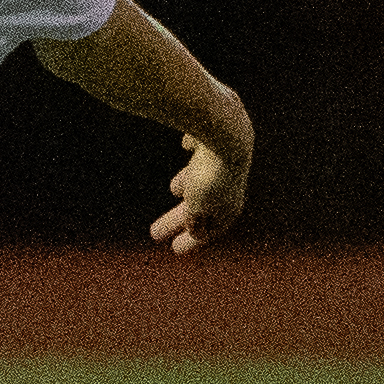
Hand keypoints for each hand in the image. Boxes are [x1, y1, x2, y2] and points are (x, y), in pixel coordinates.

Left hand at [151, 133, 246, 253]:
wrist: (225, 134)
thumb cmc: (210, 175)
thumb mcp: (197, 207)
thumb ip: (194, 221)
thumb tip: (195, 231)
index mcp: (228, 207)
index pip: (208, 230)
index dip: (191, 241)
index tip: (175, 249)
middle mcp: (228, 185)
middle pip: (198, 208)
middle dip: (176, 221)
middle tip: (154, 233)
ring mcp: (220, 161)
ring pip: (201, 178)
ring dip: (189, 187)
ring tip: (174, 189)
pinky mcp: (212, 137)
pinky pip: (202, 147)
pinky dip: (195, 151)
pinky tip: (187, 146)